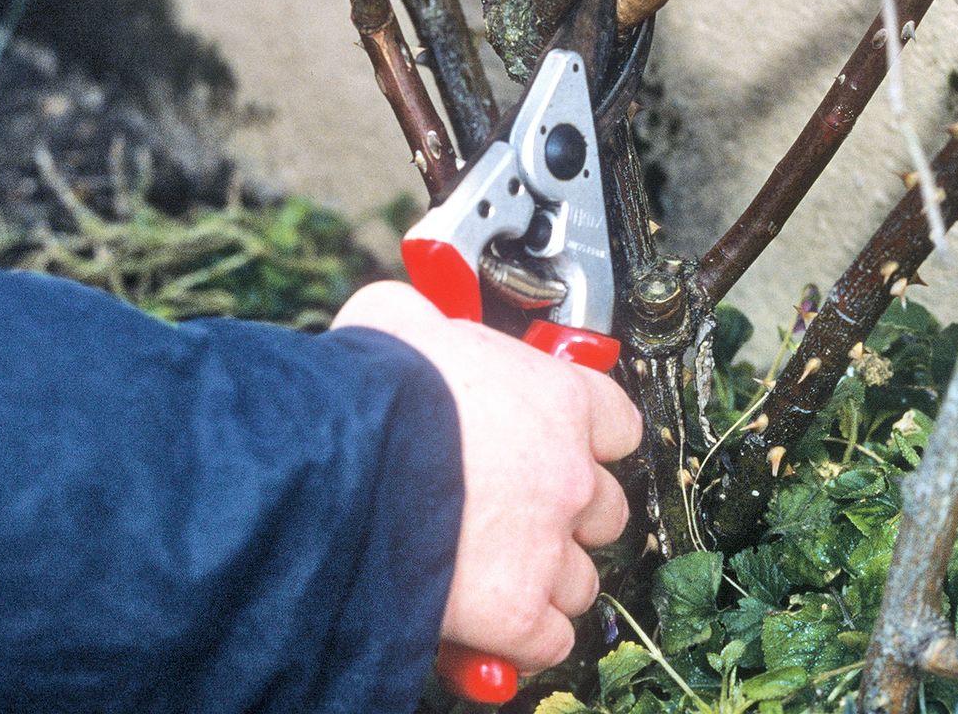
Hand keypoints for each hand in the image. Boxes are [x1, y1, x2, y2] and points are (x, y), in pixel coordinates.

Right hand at [332, 283, 642, 673]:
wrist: (338, 464)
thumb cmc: (371, 392)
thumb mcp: (400, 321)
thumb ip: (428, 320)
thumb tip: (408, 315)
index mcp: (561, 399)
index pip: (619, 426)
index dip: (586, 443)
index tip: (561, 449)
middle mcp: (571, 473)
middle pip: (606, 510)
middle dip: (566, 518)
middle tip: (517, 518)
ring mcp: (549, 546)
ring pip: (580, 581)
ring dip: (545, 581)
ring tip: (495, 573)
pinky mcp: (517, 612)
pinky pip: (549, 642)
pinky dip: (523, 642)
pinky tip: (490, 626)